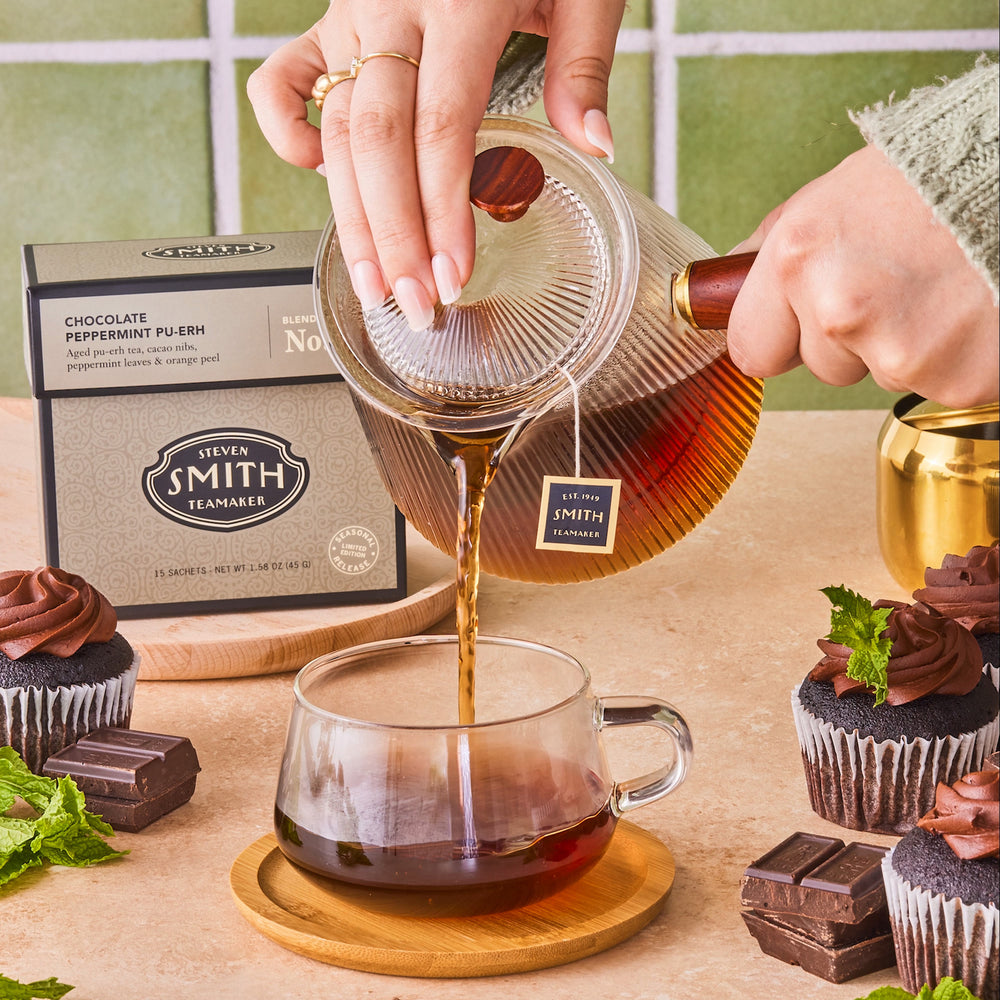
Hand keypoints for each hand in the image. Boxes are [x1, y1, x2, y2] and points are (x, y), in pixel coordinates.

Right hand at [247, 0, 624, 328]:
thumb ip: (583, 61)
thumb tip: (595, 145)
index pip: (442, 127)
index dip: (441, 211)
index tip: (452, 275)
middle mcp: (393, 7)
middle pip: (381, 142)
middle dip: (395, 235)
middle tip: (413, 303)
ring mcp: (353, 15)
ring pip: (337, 128)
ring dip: (352, 216)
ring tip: (374, 282)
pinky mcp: (330, 20)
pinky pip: (283, 79)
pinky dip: (288, 130)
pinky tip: (321, 179)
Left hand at [727, 145, 998, 407]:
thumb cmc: (934, 172)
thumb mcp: (833, 194)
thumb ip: (773, 249)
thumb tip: (721, 282)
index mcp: (798, 259)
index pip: (752, 350)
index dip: (781, 338)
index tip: (801, 324)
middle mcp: (840, 310)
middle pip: (821, 367)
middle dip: (852, 338)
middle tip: (899, 280)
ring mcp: (899, 351)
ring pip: (881, 375)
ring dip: (906, 343)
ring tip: (942, 285)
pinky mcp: (955, 380)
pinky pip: (937, 386)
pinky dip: (956, 357)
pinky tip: (972, 308)